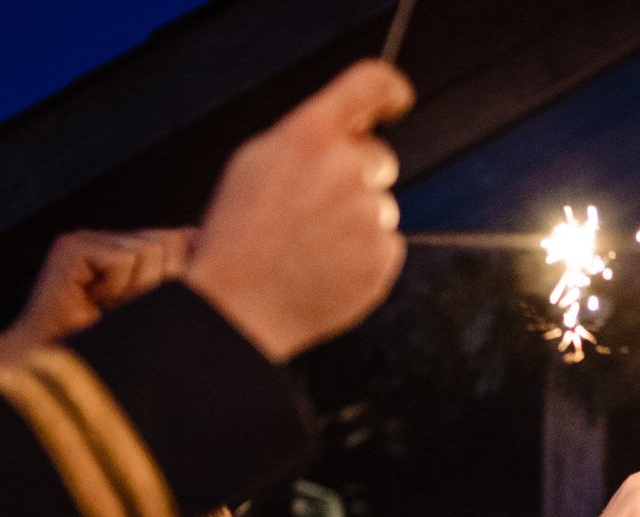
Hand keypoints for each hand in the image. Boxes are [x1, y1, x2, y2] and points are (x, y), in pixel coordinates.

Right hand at [0, 229, 195, 381]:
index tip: (154, 305)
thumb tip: (199, 237)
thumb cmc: (113, 345)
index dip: (183, 273)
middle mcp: (107, 238)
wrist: (65, 365)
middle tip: (127, 309)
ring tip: (109, 308)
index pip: (181, 239)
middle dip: (159, 283)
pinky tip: (94, 302)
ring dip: (136, 291)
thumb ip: (176, 274)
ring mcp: (86, 239)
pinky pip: (124, 260)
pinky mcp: (72, 248)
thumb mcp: (156, 308)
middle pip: (170, 241)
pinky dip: (117, 289)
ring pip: (149, 251)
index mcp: (129, 250)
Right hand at [183, 60, 413, 361]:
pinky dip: (363, 254)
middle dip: (357, 176)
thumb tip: (356, 128)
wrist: (241, 306)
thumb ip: (311, 136)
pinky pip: (387, 244)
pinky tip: (327, 265)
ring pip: (381, 205)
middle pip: (380, 158)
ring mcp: (369, 214)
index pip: (372, 85)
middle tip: (315, 207)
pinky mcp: (383, 255)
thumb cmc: (241, 234)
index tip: (398, 100)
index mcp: (309, 134)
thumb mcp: (259, 162)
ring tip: (310, 244)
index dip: (392, 90)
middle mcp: (346, 168)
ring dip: (356, 220)